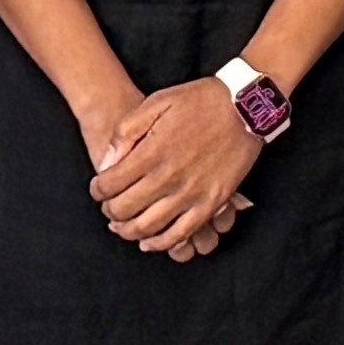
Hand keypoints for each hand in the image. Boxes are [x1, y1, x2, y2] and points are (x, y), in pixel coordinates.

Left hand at [85, 76, 262, 260]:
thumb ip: (126, 132)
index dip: (97, 190)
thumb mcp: (156, 102)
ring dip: (128, 230)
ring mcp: (191, 194)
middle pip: (124, 210)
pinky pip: (180, 234)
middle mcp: (168, 178)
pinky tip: (150, 242)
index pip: (109, 185)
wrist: (246, 106)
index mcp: (151, 153)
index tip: (98, 188)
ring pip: (148, 227)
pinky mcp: (211, 204)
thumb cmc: (200, 101)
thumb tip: (108, 163)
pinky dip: (160, 243)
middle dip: (109, 211)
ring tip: (123, 225)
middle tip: (109, 207)